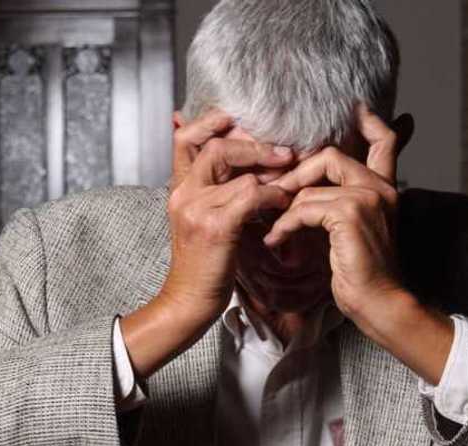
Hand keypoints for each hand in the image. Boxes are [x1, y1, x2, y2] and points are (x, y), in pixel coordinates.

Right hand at [163, 109, 294, 323]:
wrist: (189, 300)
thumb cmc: (204, 263)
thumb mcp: (203, 219)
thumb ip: (218, 190)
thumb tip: (250, 168)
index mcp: (179, 188)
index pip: (187, 136)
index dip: (215, 123)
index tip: (247, 126)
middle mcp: (183, 193)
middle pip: (214, 145)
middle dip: (253, 143)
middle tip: (284, 152)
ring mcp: (196, 208)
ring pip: (237, 169)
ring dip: (270, 172)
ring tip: (288, 180)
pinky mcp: (214, 226)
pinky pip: (249, 194)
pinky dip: (271, 195)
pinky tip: (282, 203)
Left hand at [265, 107, 451, 384]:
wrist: (379, 304)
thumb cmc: (361, 273)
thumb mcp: (350, 231)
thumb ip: (336, 204)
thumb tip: (302, 192)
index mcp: (384, 187)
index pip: (384, 140)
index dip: (369, 121)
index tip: (354, 108)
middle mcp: (380, 187)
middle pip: (331, 154)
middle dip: (295, 174)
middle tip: (274, 197)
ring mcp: (368, 198)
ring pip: (311, 185)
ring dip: (284, 208)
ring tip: (273, 229)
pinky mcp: (351, 215)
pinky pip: (305, 207)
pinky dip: (285, 225)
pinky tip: (277, 242)